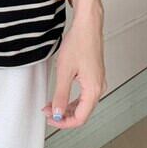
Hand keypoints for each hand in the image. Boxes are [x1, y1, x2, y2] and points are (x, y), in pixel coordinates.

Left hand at [42, 0, 106, 128]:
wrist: (88, 25)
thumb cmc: (79, 42)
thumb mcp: (64, 70)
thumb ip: (60, 94)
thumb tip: (57, 112)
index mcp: (93, 89)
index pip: (80, 118)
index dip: (64, 122)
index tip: (50, 119)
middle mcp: (99, 87)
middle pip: (83, 113)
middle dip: (64, 115)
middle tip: (48, 112)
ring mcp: (98, 81)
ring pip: (84, 104)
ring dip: (68, 107)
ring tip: (52, 104)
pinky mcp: (95, 75)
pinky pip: (85, 94)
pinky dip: (73, 98)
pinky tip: (62, 95)